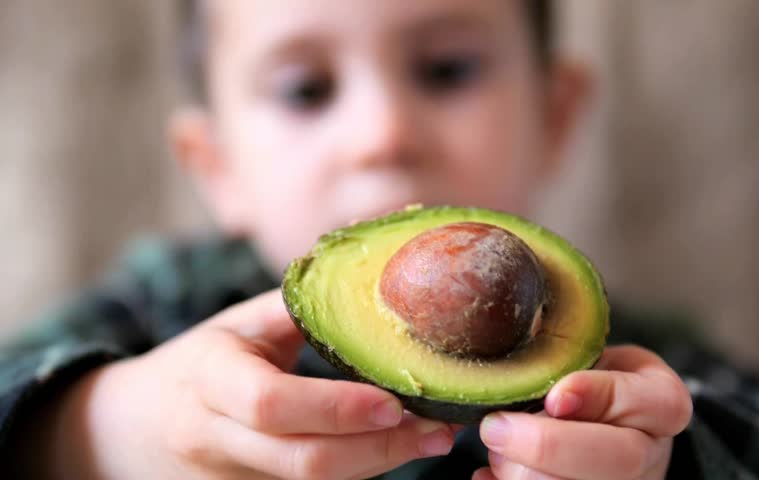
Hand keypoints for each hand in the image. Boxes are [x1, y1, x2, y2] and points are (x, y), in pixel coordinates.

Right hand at [34, 291, 454, 479]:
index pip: (271, 404)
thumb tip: (373, 261)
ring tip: (435, 438)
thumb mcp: (237, 325)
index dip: (336, 408)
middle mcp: (214, 436)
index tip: (395, 401)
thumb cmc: (199, 363)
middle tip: (440, 428)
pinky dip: (358, 472)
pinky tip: (394, 450)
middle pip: (303, 460)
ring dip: (380, 464)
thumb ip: (299, 305)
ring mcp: (228, 478)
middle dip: (380, 449)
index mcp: (209, 377)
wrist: (132, 429)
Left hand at [473, 345, 692, 479]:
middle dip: (547, 446)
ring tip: (496, 449)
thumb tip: (524, 377)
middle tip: (495, 428)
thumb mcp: (589, 357)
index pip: (646, 401)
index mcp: (662, 402)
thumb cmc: (589, 379)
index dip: (596, 397)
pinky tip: (486, 476)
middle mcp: (652, 452)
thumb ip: (566, 363)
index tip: (553, 396)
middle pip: (618, 460)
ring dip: (522, 472)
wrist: (600, 417)